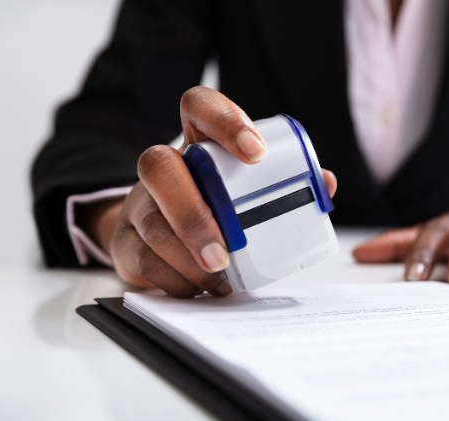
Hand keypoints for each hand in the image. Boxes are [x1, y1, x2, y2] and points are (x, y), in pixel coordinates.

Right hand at [83, 86, 337, 297]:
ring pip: (151, 222)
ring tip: (218, 277)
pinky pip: (142, 258)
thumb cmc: (214, 211)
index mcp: (197, 145)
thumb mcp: (245, 193)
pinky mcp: (124, 241)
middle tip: (224, 251)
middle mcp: (161, 168)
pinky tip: (198, 286)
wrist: (158, 241)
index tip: (256, 155)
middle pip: (159, 166)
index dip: (224, 120)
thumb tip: (324, 182)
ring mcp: (138, 203)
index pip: (198, 106)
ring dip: (188, 257)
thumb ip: (285, 184)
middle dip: (193, 213)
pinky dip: (175, 278)